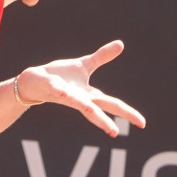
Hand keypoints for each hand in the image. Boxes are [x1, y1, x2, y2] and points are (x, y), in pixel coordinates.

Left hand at [16, 40, 144, 136]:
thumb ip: (102, 57)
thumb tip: (121, 44)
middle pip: (95, 109)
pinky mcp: (50, 86)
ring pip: (76, 103)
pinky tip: (64, 92)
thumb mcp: (84, 65)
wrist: (34, 80)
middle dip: (105, 120)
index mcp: (88, 94)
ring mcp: (64, 93)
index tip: (143, 124)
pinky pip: (56, 90)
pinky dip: (60, 91)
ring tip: (93, 113)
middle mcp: (78, 97)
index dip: (127, 113)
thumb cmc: (60, 76)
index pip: (111, 104)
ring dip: (84, 108)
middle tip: (115, 133)